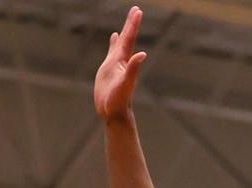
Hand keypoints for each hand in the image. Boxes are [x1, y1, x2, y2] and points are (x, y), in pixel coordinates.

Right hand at [94, 6, 146, 120]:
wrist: (114, 113)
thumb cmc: (119, 101)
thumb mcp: (126, 84)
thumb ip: (133, 69)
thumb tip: (143, 54)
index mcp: (124, 61)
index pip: (129, 39)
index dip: (132, 25)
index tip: (137, 11)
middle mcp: (121, 61)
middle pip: (126, 38)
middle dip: (130, 24)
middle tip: (135, 10)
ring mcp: (115, 65)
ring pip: (119, 44)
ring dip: (123, 33)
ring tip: (126, 22)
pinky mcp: (109, 70)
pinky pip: (111, 52)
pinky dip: (113, 43)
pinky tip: (113, 38)